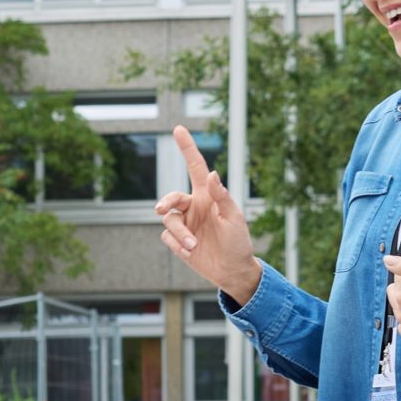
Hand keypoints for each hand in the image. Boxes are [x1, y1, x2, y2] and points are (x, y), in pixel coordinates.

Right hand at [154, 127, 260, 303]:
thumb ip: (222, 196)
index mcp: (208, 196)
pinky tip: (191, 251)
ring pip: (169, 219)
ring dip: (180, 232)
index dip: (187, 148)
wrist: (232, 271)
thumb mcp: (234, 218)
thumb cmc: (238, 242)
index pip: (194, 167)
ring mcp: (185, 224)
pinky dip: (177, 243)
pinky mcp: (178, 241)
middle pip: (172, 197)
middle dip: (166, 201)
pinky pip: (168, 237)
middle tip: (161, 208)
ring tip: (194, 245)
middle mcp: (194, 207)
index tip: (179, 129)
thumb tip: (212, 173)